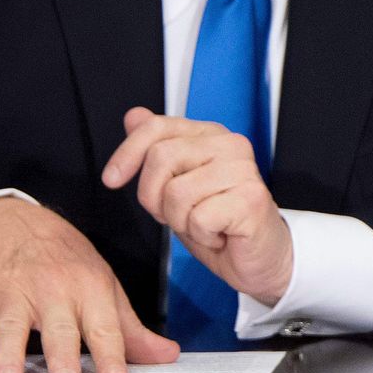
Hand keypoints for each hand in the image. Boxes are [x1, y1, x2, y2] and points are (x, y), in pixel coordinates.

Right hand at [0, 197, 178, 372]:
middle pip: (58, 327)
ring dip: (8, 356)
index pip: (104, 325)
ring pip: (10, 326)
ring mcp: (12, 290)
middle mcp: (52, 288)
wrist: (18, 222)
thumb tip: (166, 357)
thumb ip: (130, 329)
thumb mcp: (104, 286)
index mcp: (89, 287)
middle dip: (62, 356)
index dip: (112, 353)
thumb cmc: (67, 262)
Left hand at [102, 107, 293, 304]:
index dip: (127, 152)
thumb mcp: (177, 185)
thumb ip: (157, 148)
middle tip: (180, 213)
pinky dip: (201, 235)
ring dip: (181, 221)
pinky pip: (199, 218)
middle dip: (155, 198)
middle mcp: (230, 145)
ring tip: (203, 224)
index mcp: (211, 135)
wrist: (260, 256)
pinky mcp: (251, 199)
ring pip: (176, 192)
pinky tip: (219, 234)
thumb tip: (134, 115)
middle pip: (161, 157)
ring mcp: (244, 171)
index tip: (112, 178)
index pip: (157, 127)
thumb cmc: (220, 222)